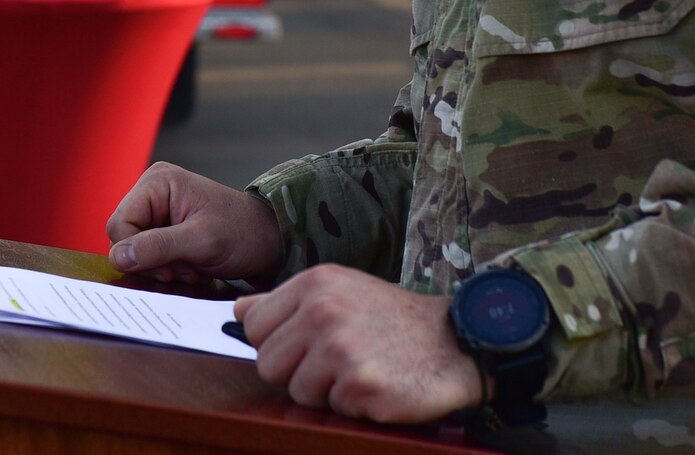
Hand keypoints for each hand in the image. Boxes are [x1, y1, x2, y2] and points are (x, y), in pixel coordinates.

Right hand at [105, 162, 283, 284]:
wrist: (268, 240)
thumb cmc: (242, 232)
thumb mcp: (201, 241)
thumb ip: (157, 247)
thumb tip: (117, 257)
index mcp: (157, 182)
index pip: (119, 224)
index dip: (136, 253)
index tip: (168, 269)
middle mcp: (151, 192)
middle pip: (123, 238)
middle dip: (152, 261)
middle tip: (185, 268)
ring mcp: (156, 210)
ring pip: (135, 250)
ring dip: (161, 267)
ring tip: (192, 267)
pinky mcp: (163, 228)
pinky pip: (148, 255)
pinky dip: (167, 267)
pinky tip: (190, 267)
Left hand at [234, 265, 483, 425]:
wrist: (455, 339)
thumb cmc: (391, 319)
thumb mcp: (338, 291)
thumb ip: (285, 301)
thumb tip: (239, 311)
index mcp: (314, 285)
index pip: (254, 326)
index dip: (276, 344)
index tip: (305, 345)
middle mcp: (323, 312)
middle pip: (268, 365)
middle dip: (296, 372)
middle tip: (334, 363)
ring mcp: (342, 349)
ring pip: (298, 392)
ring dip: (326, 392)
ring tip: (359, 371)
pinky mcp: (362, 385)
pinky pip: (333, 408)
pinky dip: (353, 405)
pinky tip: (377, 384)